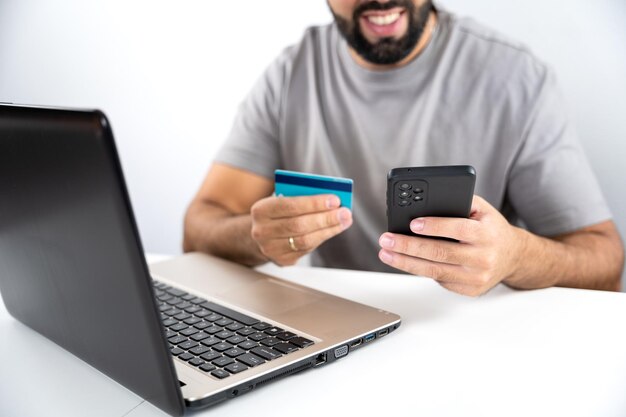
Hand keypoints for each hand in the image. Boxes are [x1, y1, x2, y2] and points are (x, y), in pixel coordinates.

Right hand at [250, 194, 352, 265]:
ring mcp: (271, 249)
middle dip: (325, 218)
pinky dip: (322, 238)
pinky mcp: (282, 260)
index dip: (314, 203)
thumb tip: (330, 200)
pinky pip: (307, 249)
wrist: (261, 235)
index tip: (334, 200)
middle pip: (299, 225)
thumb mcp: (281, 199)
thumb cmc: (276, 213)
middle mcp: (262, 231)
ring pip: (305, 240)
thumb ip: (300, 198)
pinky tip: (333, 230)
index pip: (290, 206)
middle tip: (344, 212)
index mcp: (261, 210)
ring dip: (328, 230)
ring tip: (344, 220)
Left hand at [378, 195, 524, 295]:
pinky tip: (404, 261)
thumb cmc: (491, 229)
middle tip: (387, 240)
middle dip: (408, 246)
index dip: (435, 226)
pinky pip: (439, 279)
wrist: (514, 257)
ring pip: (434, 270)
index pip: (458, 229)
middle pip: (440, 253)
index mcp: (487, 234)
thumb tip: (426, 202)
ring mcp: (476, 277)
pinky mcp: (469, 290)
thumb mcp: (482, 210)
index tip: (412, 224)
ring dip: (406, 262)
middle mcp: (483, 257)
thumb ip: (459, 202)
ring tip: (386, 253)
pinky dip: (420, 270)